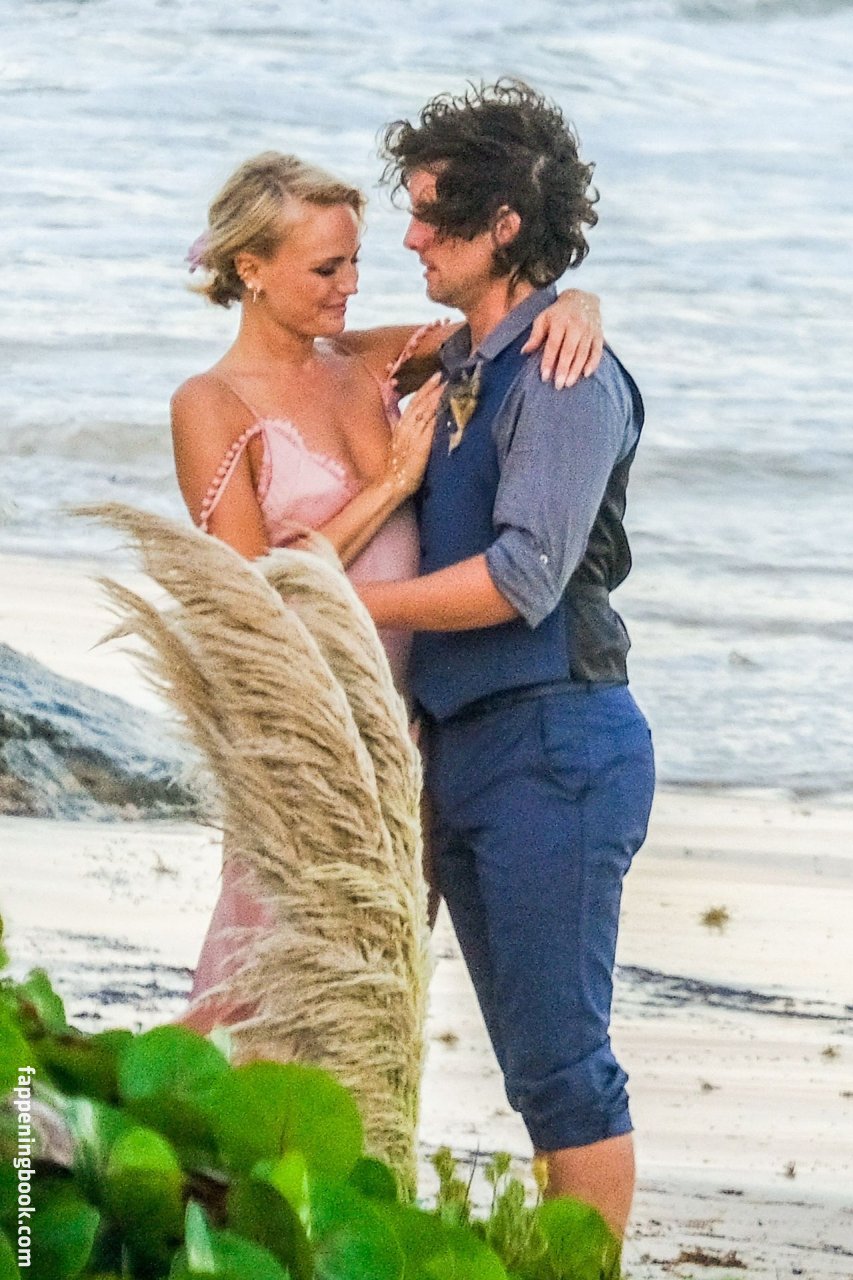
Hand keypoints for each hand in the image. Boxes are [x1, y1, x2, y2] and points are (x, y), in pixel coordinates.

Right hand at [386, 371, 442, 494]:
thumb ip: (409, 429)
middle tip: (445, 375)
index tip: (437, 376)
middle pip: (420, 402)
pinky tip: (447, 407)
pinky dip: (438, 415)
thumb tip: (421, 419)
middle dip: (433, 387)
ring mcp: (413, 436)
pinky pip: (430, 427)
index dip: (425, 388)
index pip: (414, 401)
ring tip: (449, 386)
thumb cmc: (399, 466)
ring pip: (425, 411)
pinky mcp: (420, 446)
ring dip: (437, 397)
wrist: (393, 483)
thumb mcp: (402, 442)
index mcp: (402, 425)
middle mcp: (406, 427)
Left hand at [521, 289, 603, 388]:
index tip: (545, 376)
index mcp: (560, 320)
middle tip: (558, 385)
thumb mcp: (543, 318)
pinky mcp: (598, 334)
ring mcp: (589, 330)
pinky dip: (593, 362)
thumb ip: (535, 335)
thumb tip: (524, 351)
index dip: (549, 361)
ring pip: (583, 352)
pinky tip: (586, 374)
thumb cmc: (558, 313)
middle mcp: (576, 325)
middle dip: (564, 369)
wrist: (582, 298)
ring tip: (569, 384)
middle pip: (569, 350)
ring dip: (576, 369)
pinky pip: (597, 350)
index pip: (554, 344)